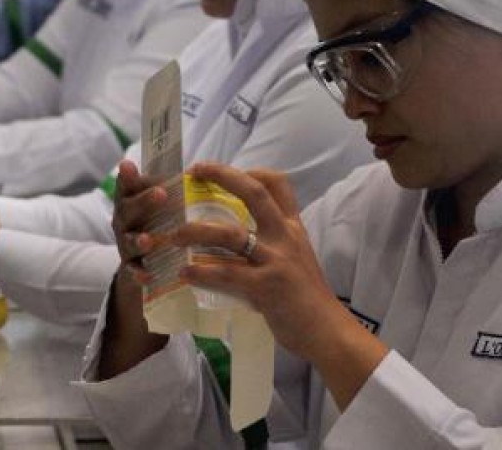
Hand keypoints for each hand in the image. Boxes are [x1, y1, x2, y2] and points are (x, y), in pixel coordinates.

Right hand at [110, 161, 172, 282]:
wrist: (143, 254)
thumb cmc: (158, 218)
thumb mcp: (162, 201)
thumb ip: (172, 187)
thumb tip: (199, 171)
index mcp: (130, 199)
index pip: (126, 184)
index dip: (126, 176)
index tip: (128, 165)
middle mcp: (124, 219)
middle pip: (128, 209)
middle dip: (144, 202)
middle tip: (161, 193)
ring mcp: (126, 242)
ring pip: (129, 241)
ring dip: (139, 240)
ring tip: (148, 241)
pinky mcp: (131, 265)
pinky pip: (133, 270)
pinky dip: (138, 273)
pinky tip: (146, 275)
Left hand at [167, 163, 387, 408]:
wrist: (327, 331)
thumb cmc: (306, 297)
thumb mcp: (295, 258)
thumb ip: (272, 243)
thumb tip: (236, 238)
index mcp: (292, 228)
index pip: (278, 184)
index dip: (251, 170)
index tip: (223, 171)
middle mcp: (285, 237)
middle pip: (253, 193)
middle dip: (222, 176)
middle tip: (193, 172)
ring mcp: (275, 260)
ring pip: (230, 234)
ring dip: (196, 231)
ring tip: (174, 235)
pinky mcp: (265, 287)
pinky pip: (226, 274)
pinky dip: (202, 271)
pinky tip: (185, 273)